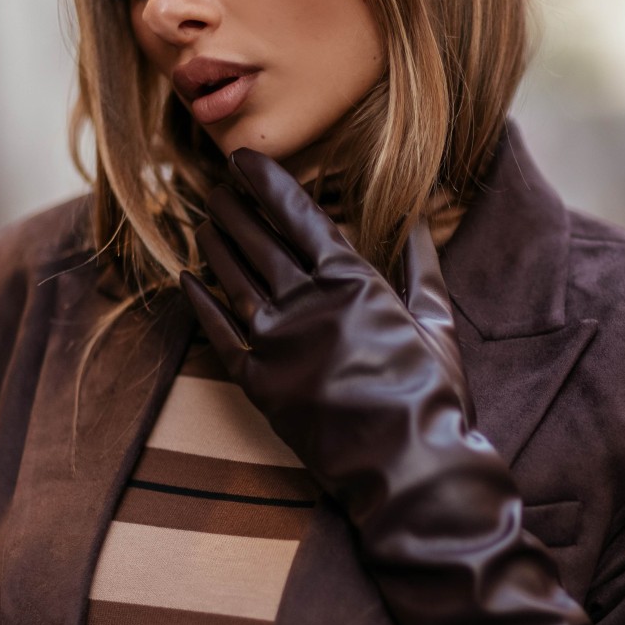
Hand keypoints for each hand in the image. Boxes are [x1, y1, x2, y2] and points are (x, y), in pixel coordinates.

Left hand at [179, 148, 477, 522]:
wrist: (408, 467)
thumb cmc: (432, 394)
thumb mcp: (437, 322)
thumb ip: (421, 268)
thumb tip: (419, 221)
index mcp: (352, 281)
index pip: (298, 215)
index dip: (266, 181)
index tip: (241, 157)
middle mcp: (306, 302)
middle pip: (257, 240)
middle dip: (233, 207)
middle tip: (214, 186)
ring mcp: (276, 343)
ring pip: (233, 279)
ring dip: (215, 245)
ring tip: (204, 221)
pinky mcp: (258, 384)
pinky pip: (218, 335)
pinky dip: (200, 305)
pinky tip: (187, 281)